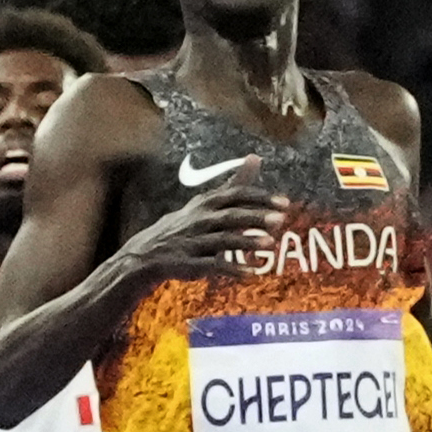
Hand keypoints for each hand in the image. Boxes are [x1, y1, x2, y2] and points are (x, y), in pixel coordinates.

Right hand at [108, 177, 281, 293]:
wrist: (146, 253)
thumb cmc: (186, 226)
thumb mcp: (207, 202)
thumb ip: (234, 184)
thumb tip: (256, 157)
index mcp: (206, 204)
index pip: (235, 196)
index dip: (260, 198)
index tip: (284, 202)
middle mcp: (199, 220)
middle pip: (230, 216)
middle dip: (255, 217)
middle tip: (281, 220)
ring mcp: (193, 242)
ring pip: (222, 240)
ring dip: (246, 242)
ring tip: (270, 244)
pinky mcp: (189, 263)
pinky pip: (211, 266)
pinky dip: (231, 270)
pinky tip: (251, 274)